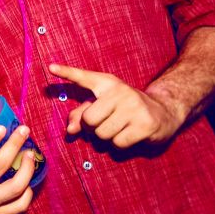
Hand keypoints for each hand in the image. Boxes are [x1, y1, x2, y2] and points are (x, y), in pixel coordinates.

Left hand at [49, 63, 185, 147]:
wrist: (164, 111)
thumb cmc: (126, 109)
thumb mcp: (104, 105)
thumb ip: (82, 115)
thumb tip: (70, 130)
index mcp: (107, 83)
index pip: (84, 77)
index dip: (67, 72)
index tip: (50, 67)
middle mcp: (120, 92)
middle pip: (89, 121)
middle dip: (93, 128)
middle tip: (106, 123)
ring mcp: (134, 107)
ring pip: (103, 135)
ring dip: (107, 138)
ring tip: (120, 128)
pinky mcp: (145, 125)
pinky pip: (118, 144)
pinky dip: (120, 146)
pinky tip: (130, 135)